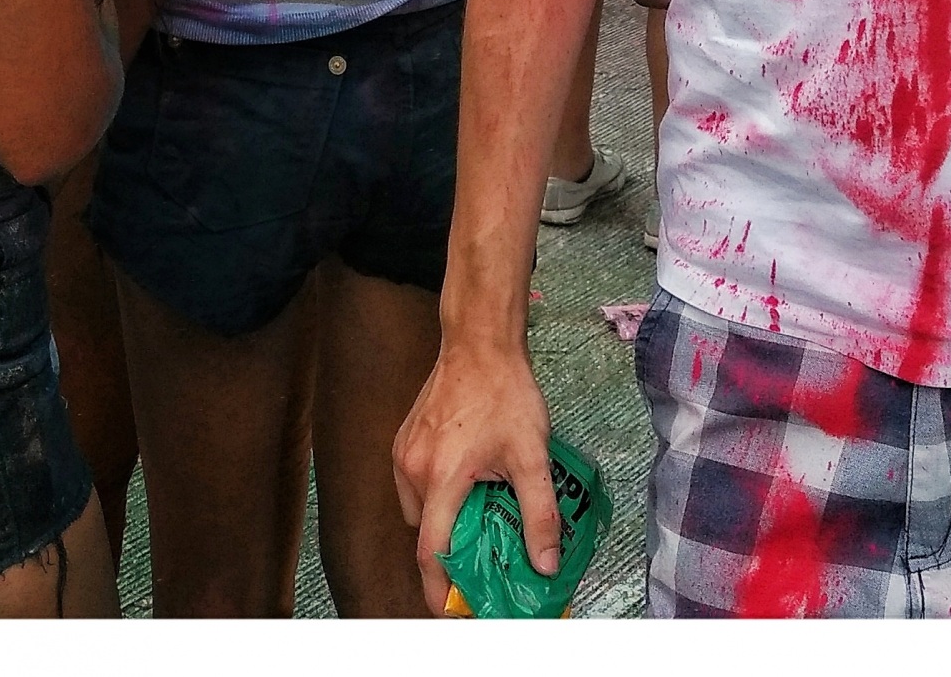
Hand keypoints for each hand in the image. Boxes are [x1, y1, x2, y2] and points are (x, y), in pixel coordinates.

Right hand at [393, 335, 559, 615]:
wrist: (480, 340)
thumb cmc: (505, 392)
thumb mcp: (531, 455)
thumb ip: (540, 513)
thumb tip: (545, 563)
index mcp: (440, 477)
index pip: (431, 552)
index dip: (439, 588)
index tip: (452, 609)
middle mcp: (413, 468)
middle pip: (426, 531)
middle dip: (451, 552)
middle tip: (482, 558)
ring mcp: (405, 451)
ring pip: (419, 509)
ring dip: (444, 521)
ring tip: (480, 515)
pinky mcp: (406, 438)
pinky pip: (414, 483)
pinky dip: (436, 495)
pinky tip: (467, 482)